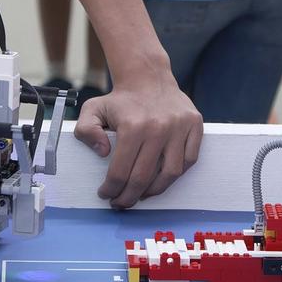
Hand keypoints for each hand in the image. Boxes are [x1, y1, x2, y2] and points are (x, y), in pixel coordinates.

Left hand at [73, 67, 202, 208]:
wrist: (148, 78)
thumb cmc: (120, 100)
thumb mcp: (92, 109)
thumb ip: (86, 131)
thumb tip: (104, 153)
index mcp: (133, 127)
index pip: (121, 171)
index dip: (111, 189)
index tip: (106, 195)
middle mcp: (158, 128)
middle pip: (144, 178)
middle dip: (129, 197)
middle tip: (121, 203)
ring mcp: (179, 127)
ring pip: (171, 174)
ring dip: (154, 191)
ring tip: (141, 194)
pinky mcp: (195, 125)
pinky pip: (189, 160)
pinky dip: (176, 175)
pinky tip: (161, 178)